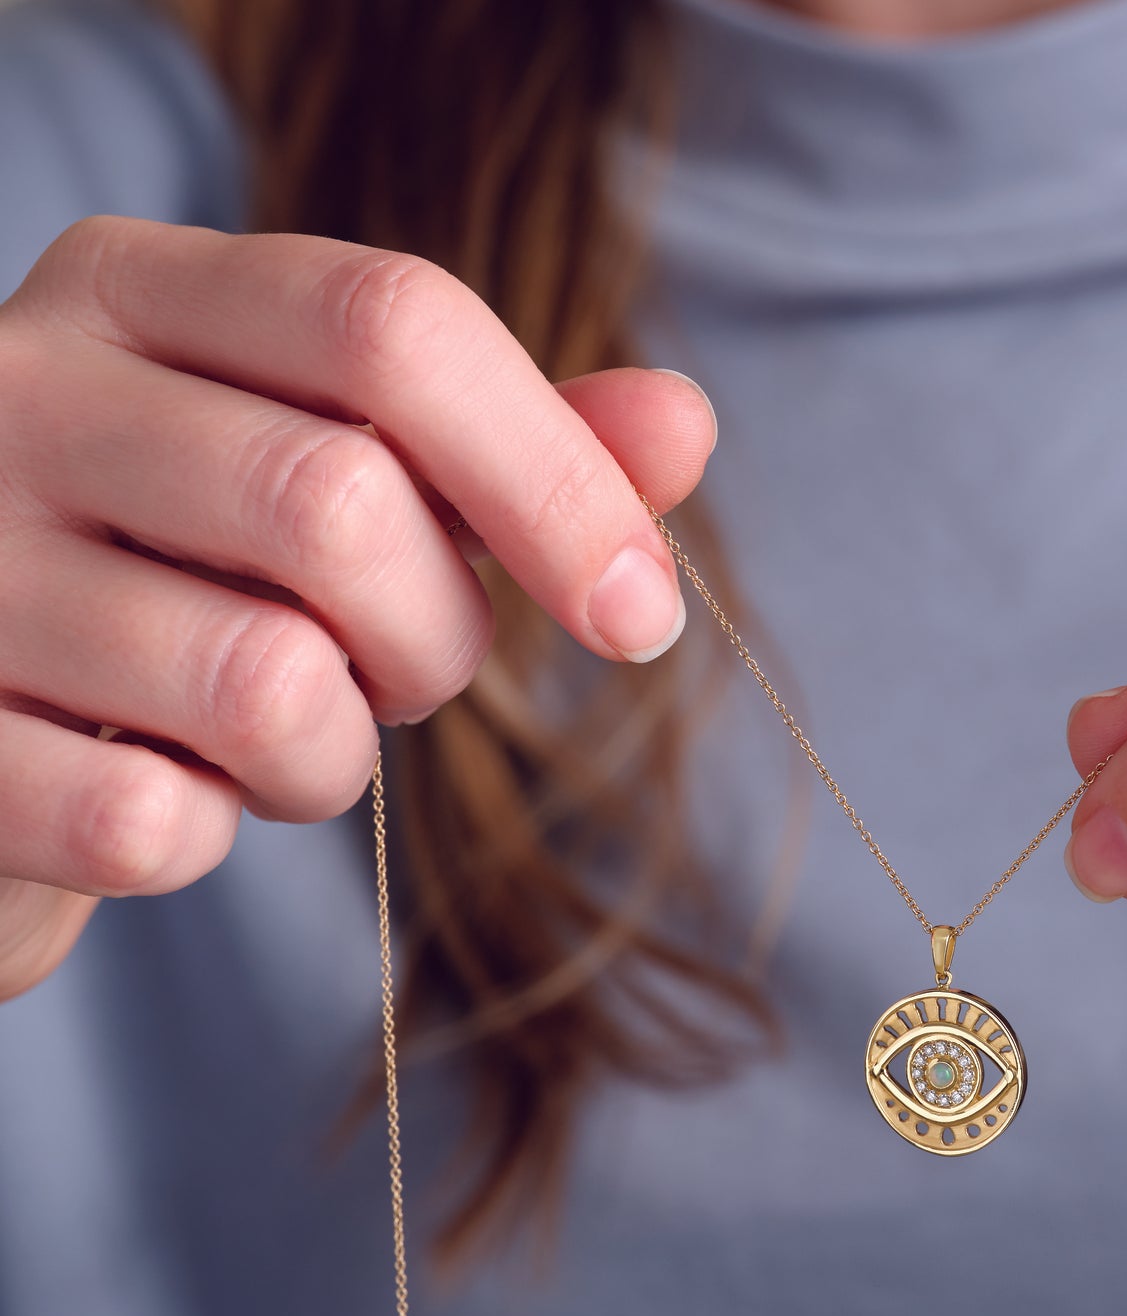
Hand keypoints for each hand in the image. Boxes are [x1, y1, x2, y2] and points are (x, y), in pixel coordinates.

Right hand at [0, 217, 715, 998]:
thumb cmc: (187, 573)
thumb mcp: (343, 474)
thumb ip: (509, 454)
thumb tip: (684, 424)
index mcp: (140, 290)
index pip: (395, 323)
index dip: (557, 480)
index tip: (642, 617)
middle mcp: (13, 386)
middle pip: (343, 508)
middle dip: (435, 642)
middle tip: (396, 676)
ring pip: (262, 684)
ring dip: (325, 759)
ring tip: (268, 738)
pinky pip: (147, 824)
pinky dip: (205, 839)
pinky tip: (163, 793)